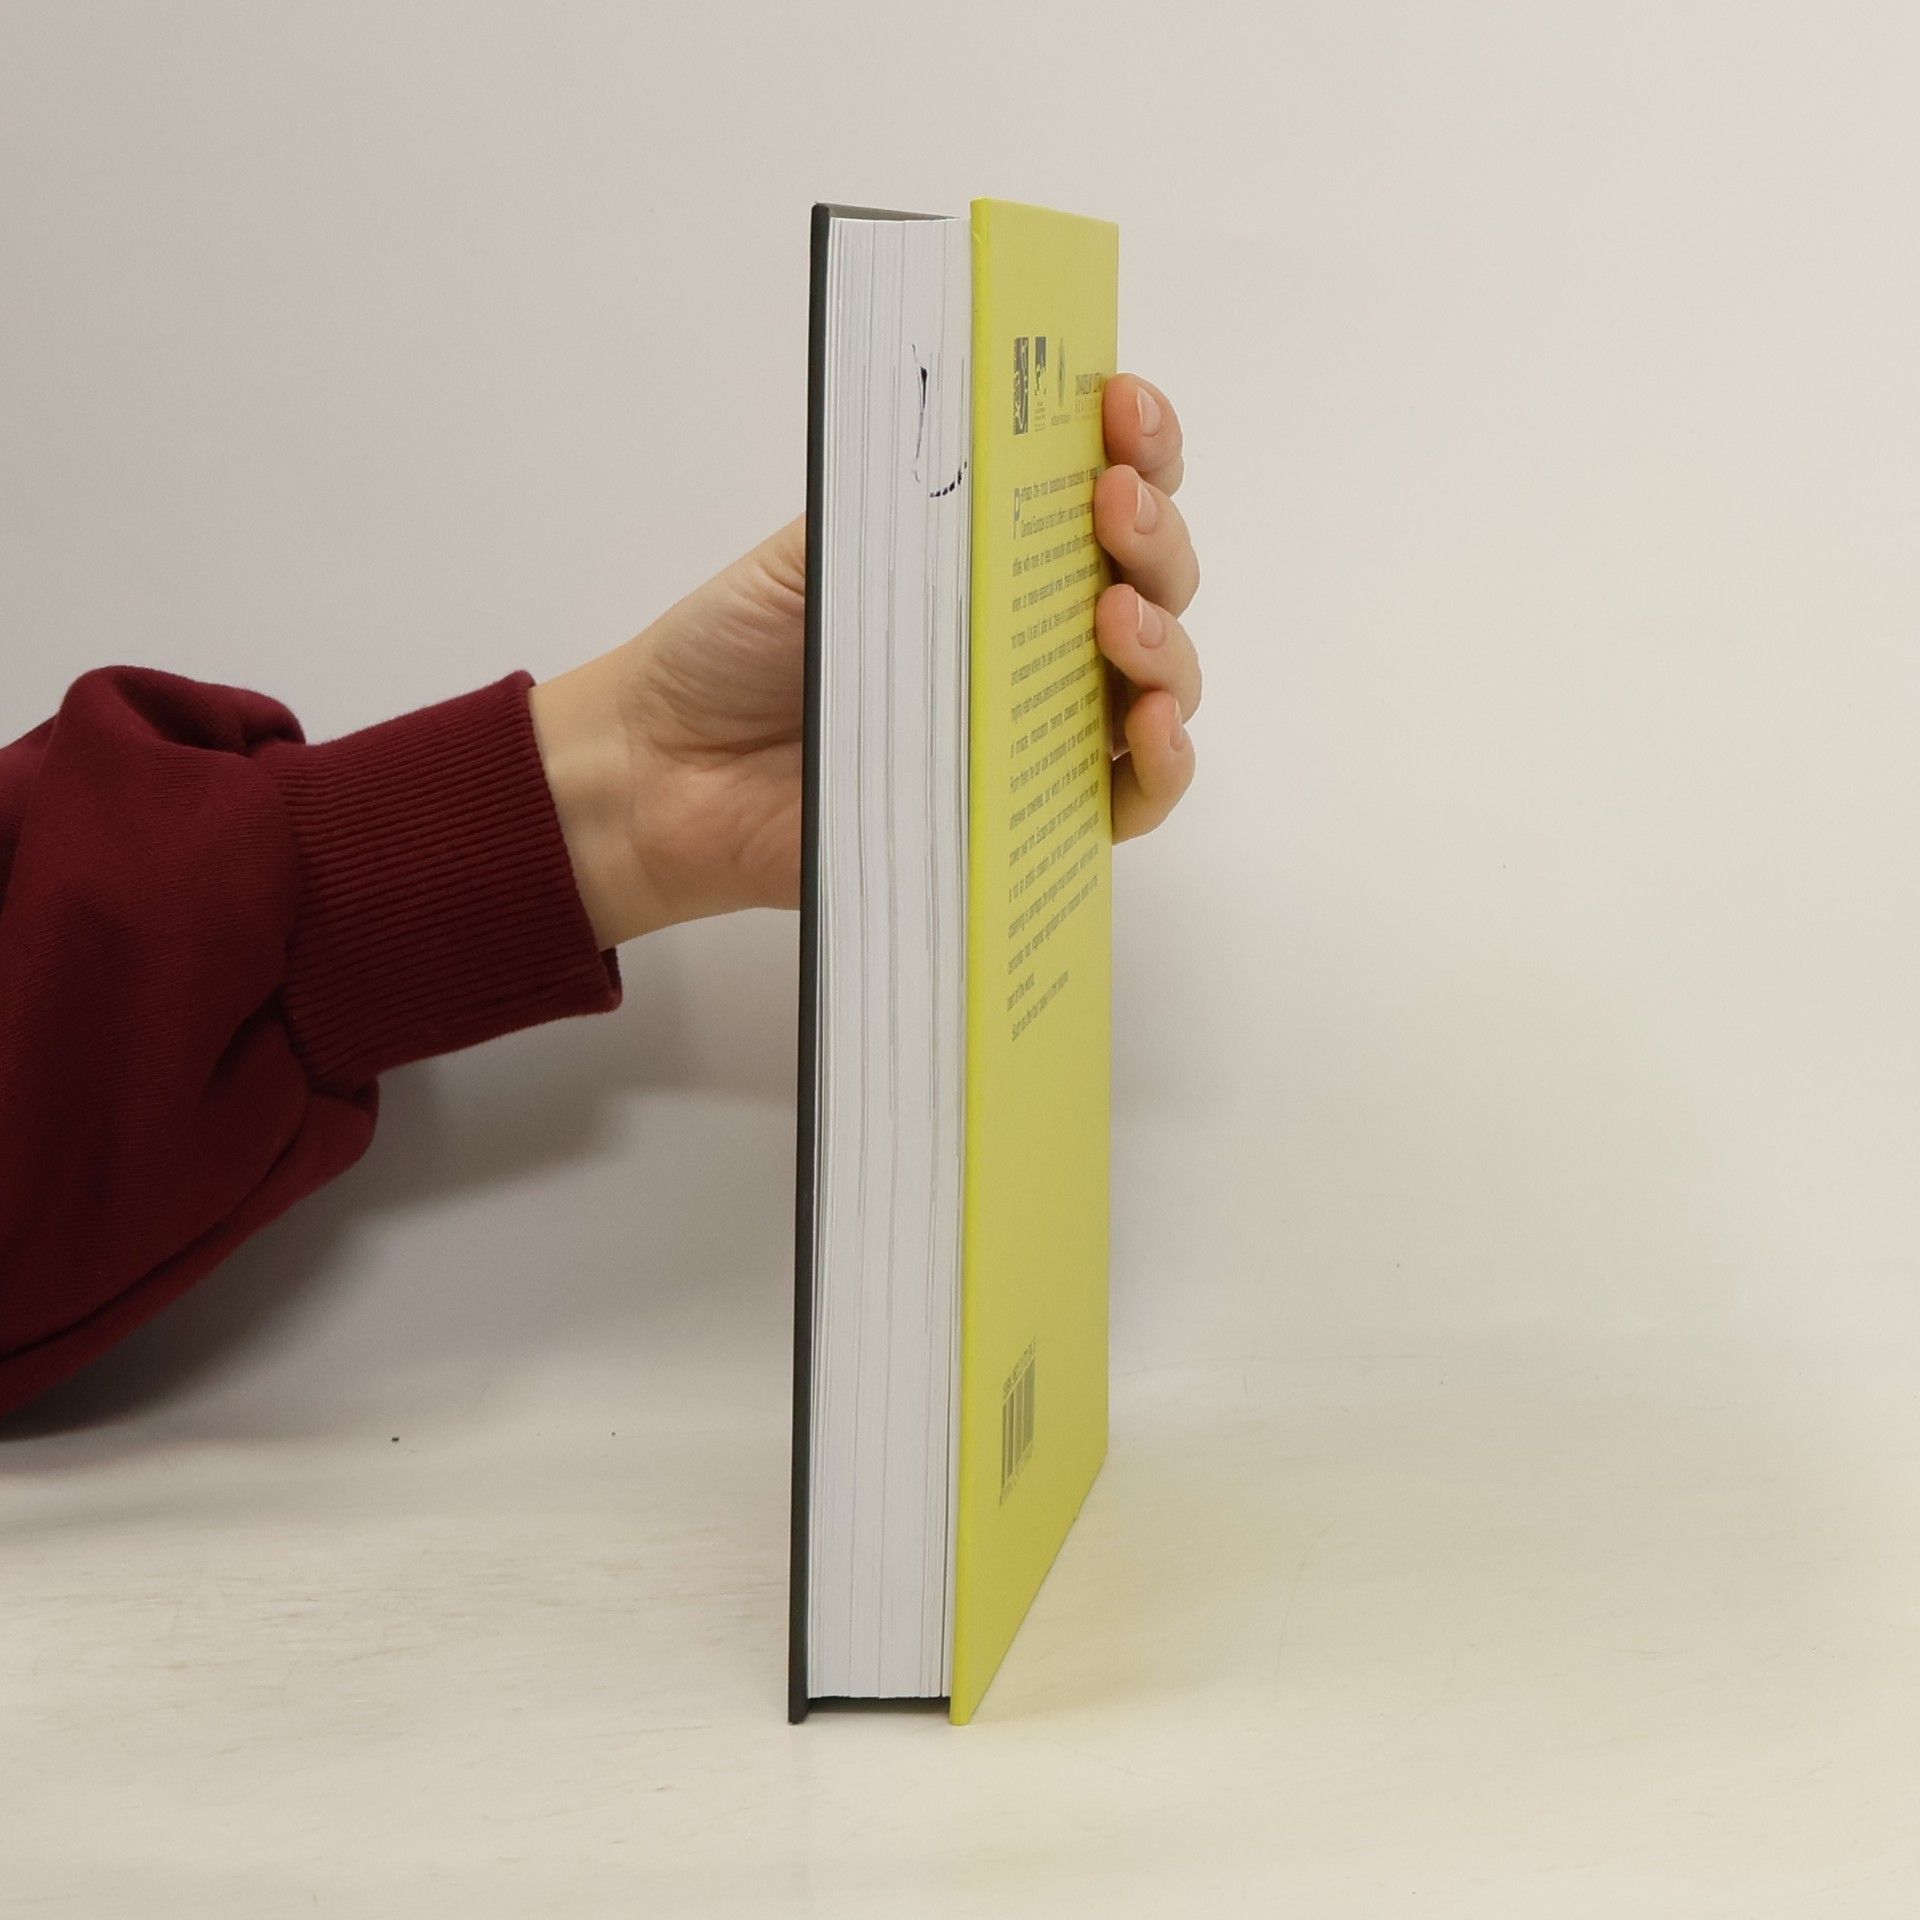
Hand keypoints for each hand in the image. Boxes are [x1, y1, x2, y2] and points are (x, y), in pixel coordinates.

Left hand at [531, 372, 1201, 946]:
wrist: (671, 766)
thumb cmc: (741, 648)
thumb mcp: (825, 540)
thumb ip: (917, 497)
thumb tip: (1007, 440)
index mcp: (997, 549)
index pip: (1106, 484)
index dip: (1140, 439)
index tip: (1123, 406)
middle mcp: (1037, 634)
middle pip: (1157, 577)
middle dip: (1156, 530)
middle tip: (1115, 505)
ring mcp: (1042, 724)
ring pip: (1164, 680)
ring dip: (1165, 640)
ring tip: (1116, 617)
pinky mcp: (1030, 814)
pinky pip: (1133, 798)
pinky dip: (1162, 761)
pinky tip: (1146, 722)